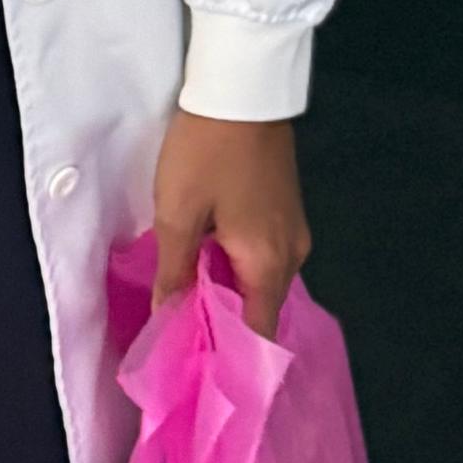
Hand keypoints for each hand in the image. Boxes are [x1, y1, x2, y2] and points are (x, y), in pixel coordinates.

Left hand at [149, 110, 310, 337]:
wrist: (242, 88)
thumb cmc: (206, 153)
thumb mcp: (178, 214)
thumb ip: (175, 273)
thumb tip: (170, 319)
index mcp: (269, 264)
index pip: (258, 334)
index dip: (229, 358)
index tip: (198, 373)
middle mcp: (292, 254)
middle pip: (259, 309)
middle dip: (223, 329)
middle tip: (182, 345)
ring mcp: (292, 230)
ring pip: (260, 281)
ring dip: (227, 296)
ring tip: (186, 311)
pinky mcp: (284, 210)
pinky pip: (261, 256)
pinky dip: (235, 269)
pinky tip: (204, 268)